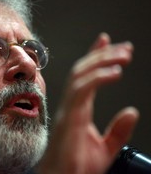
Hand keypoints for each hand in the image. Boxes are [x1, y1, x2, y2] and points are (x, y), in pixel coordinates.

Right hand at [37, 33, 138, 173]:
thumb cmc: (77, 167)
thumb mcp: (106, 148)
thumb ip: (119, 129)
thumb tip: (132, 111)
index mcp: (78, 109)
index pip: (86, 76)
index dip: (95, 56)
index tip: (106, 40)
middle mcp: (71, 104)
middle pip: (82, 70)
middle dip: (102, 54)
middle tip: (124, 47)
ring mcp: (68, 109)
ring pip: (80, 75)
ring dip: (101, 61)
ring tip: (124, 55)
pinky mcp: (69, 117)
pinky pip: (81, 90)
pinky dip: (97, 78)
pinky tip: (115, 73)